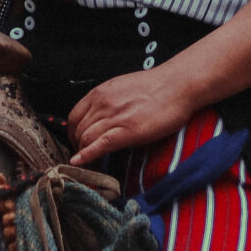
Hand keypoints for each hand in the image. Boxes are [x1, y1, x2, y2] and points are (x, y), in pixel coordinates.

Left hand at [67, 66, 198, 168]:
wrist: (178, 85)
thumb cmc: (156, 87)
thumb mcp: (123, 87)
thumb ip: (108, 100)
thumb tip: (100, 116)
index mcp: (100, 93)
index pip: (73, 117)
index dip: (72, 133)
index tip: (77, 143)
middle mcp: (103, 103)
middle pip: (77, 130)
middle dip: (77, 147)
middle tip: (83, 158)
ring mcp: (115, 116)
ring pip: (86, 139)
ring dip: (83, 154)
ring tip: (88, 165)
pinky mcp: (128, 130)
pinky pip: (100, 144)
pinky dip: (87, 155)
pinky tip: (79, 163)